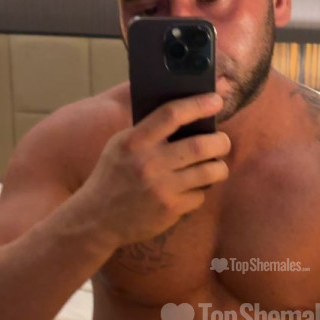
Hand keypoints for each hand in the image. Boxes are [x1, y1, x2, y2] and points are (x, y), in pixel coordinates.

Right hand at [79, 93, 229, 245]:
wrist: (96, 219)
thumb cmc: (111, 177)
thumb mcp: (120, 146)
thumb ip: (147, 131)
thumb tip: (186, 115)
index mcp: (135, 142)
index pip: (171, 115)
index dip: (198, 104)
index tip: (216, 99)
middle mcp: (149, 164)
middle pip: (200, 145)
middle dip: (221, 141)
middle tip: (223, 141)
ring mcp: (162, 188)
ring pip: (209, 172)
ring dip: (219, 168)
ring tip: (216, 166)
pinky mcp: (170, 210)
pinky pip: (199, 195)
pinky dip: (199, 191)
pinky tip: (189, 190)